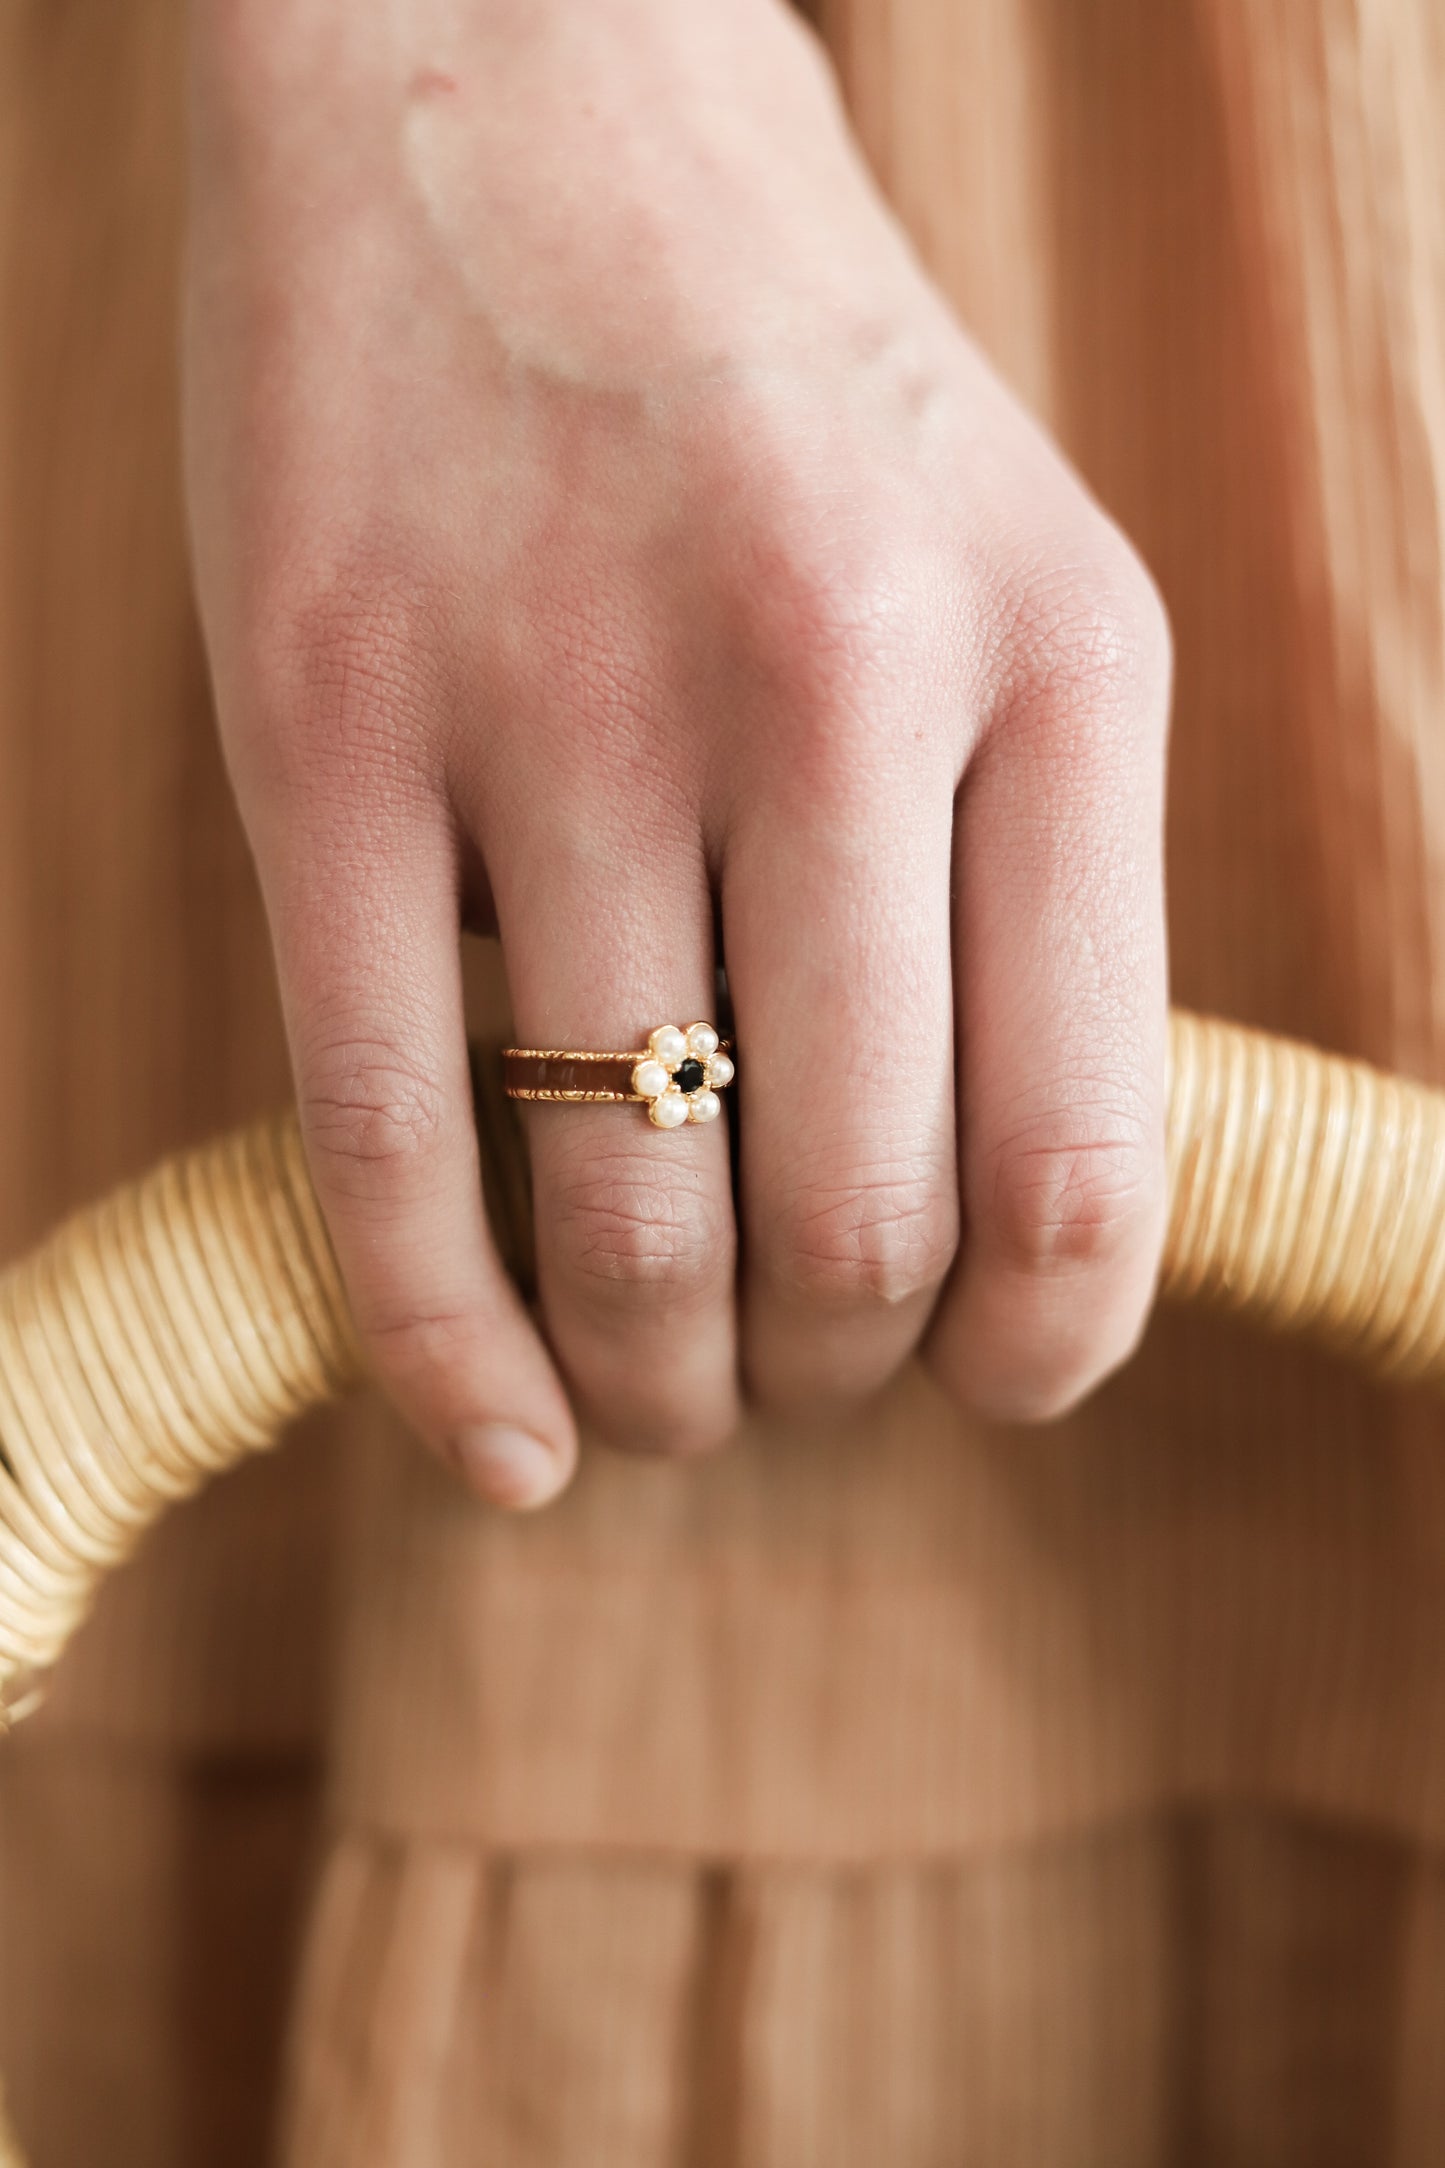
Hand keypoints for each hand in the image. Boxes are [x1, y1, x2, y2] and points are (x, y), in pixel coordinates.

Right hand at [183, 0, 1170, 1507]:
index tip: (983, 1384)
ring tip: (655, 1395)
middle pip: (854, 1227)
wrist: (510, 84)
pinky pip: (389, 1138)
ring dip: (658, 1384)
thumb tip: (1005, 1234)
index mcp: (1058, 661)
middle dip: (828, 1380)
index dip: (1043, 1352)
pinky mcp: (323, 725)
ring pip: (630, 1214)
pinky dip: (445, 1349)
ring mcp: (557, 699)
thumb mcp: (1011, 584)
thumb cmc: (784, 390)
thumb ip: (1036, 889)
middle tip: (788, 1377)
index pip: (1086, 1156)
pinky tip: (498, 1443)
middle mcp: (826, 681)